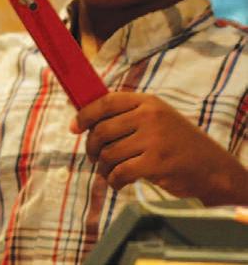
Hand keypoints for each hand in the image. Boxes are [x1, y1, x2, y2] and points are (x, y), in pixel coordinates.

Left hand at [71, 91, 247, 203]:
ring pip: (110, 152)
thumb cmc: (177, 142)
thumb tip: (87, 118)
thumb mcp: (157, 118)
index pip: (106, 102)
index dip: (85, 114)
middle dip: (92, 146)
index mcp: (147, 102)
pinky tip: (116, 183)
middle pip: (103, 129)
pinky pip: (121, 172)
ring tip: (106, 172)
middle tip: (93, 156)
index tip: (74, 126)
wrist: (211, 167)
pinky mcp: (156, 163)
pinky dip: (113, 180)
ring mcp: (153, 139)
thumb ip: (128, 115)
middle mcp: (149, 116)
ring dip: (103, 166)